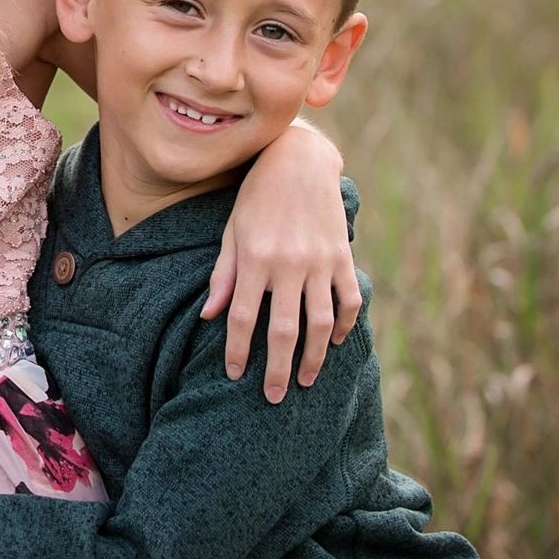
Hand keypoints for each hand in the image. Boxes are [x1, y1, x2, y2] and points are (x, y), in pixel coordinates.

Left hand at [202, 122, 361, 401]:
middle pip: (284, 331)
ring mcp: (320, 262)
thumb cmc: (256, 197)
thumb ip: (224, 275)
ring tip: (306, 380)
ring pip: (321, 323)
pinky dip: (345, 325)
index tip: (235, 375)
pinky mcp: (342, 256)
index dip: (239, 350)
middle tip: (274, 397)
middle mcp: (288, 264)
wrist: (299, 161)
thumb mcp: (231, 231)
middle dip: (279, 369)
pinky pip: (349, 300)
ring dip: (315, 357)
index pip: (244, 318)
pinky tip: (334, 342)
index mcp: (255, 259)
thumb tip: (210, 316)